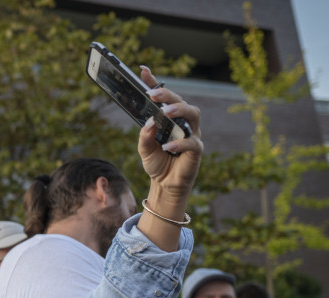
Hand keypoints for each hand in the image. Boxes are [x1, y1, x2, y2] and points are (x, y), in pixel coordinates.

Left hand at [137, 67, 203, 201]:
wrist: (165, 183)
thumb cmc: (157, 161)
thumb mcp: (144, 149)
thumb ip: (144, 135)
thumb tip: (149, 122)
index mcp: (169, 118)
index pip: (163, 97)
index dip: (155, 82)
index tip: (143, 71)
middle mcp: (183, 122)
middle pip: (181, 101)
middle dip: (168, 95)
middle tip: (153, 94)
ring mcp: (192, 134)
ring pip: (193, 115)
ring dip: (180, 111)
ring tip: (165, 113)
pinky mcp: (197, 150)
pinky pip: (193, 143)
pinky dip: (180, 143)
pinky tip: (168, 147)